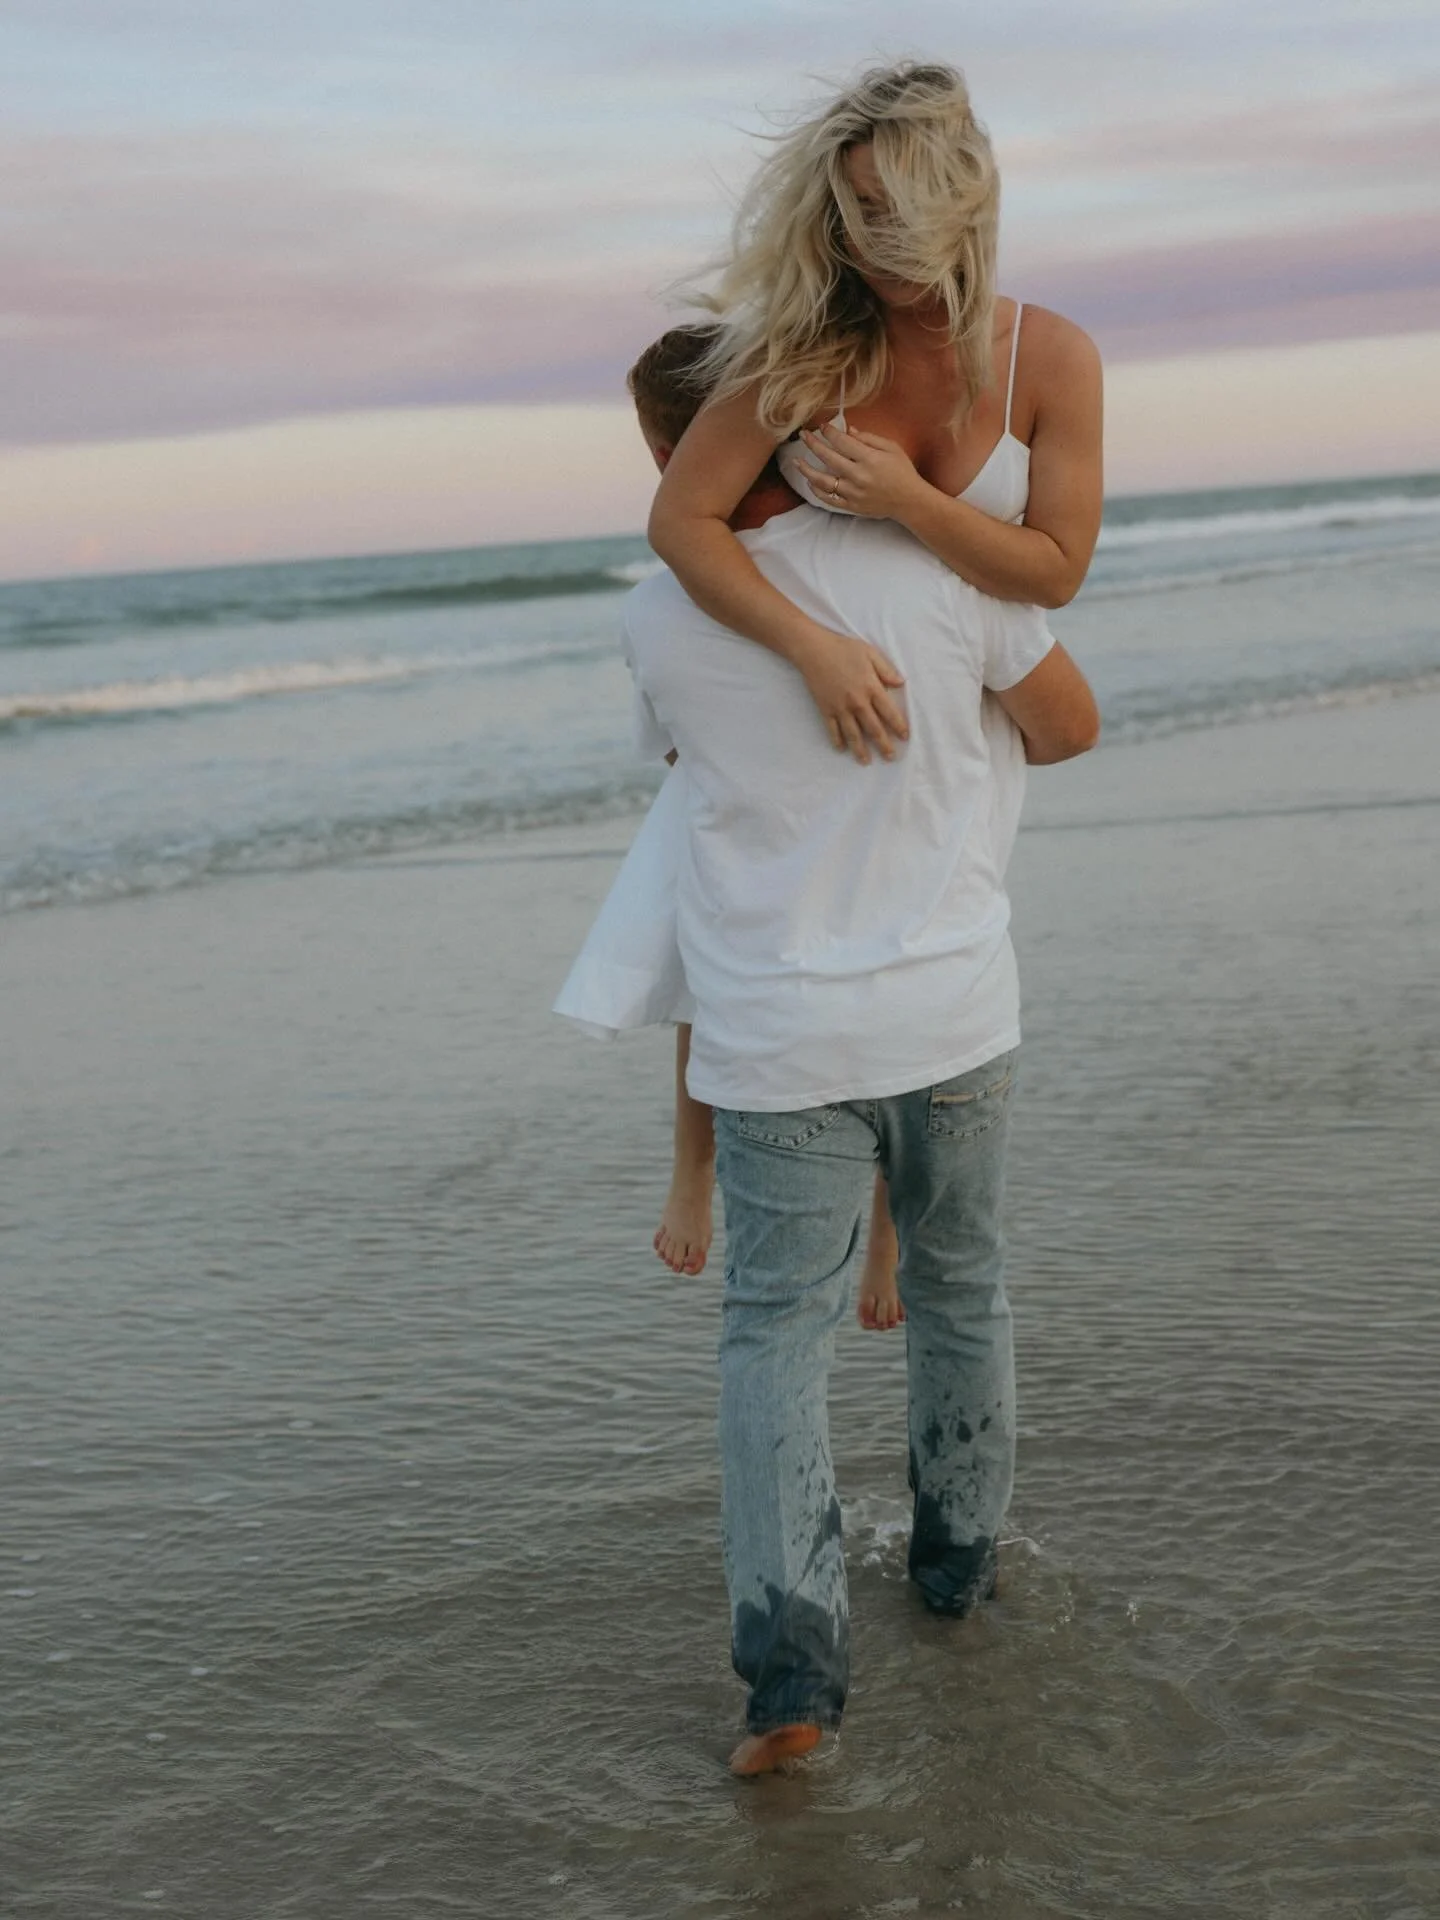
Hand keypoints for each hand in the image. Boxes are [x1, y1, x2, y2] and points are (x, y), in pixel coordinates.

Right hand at [793, 628, 907, 763]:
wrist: (814, 650)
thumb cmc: (844, 648)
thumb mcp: (870, 653)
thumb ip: (886, 670)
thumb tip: (900, 684)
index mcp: (871, 687)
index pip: (889, 712)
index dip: (898, 726)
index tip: (905, 737)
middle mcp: (858, 702)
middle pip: (874, 728)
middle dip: (883, 745)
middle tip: (890, 757)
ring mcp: (840, 708)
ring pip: (853, 734)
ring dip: (861, 750)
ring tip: (866, 761)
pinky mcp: (826, 709)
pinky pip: (832, 729)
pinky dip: (837, 740)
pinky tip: (842, 749)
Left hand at [794, 423, 927, 520]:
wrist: (910, 501)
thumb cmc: (903, 471)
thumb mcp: (892, 448)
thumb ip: (869, 438)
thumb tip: (849, 431)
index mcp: (869, 459)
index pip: (842, 442)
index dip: (829, 432)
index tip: (822, 426)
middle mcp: (858, 476)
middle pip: (828, 458)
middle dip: (813, 444)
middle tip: (803, 435)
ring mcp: (853, 493)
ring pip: (823, 481)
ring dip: (807, 470)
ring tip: (796, 461)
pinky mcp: (851, 506)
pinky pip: (829, 499)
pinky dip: (817, 491)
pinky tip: (810, 483)